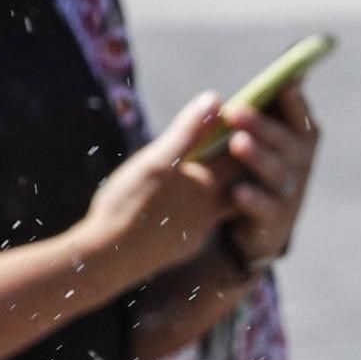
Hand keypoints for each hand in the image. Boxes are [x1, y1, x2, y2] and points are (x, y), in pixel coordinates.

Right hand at [77, 93, 236, 287]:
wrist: (107, 259)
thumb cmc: (127, 206)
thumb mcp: (154, 162)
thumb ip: (187, 133)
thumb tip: (215, 100)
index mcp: (204, 181)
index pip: (238, 150)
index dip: (247, 130)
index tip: (253, 113)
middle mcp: (210, 207)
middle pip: (238, 176)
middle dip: (243, 156)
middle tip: (247, 136)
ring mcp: (198, 229)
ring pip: (224, 200)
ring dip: (226, 183)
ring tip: (220, 165)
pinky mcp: (184, 245)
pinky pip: (204, 221)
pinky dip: (207, 205)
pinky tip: (194, 199)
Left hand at [218, 87, 320, 270]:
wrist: (258, 225)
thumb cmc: (260, 164)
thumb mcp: (268, 133)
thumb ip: (274, 99)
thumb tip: (293, 46)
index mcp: (300, 136)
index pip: (299, 115)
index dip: (293, 100)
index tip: (284, 82)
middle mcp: (300, 163)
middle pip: (284, 141)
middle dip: (261, 125)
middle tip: (235, 110)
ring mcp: (289, 193)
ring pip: (275, 173)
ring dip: (257, 157)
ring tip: (237, 143)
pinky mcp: (273, 221)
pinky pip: (264, 209)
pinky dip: (253, 199)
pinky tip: (237, 190)